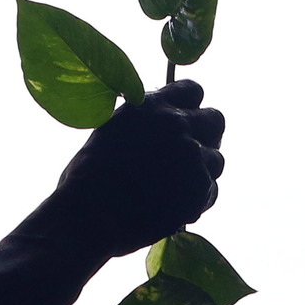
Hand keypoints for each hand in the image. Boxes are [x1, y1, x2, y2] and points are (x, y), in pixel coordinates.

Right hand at [45, 79, 226, 255]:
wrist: (90, 213)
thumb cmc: (87, 179)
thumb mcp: (111, 134)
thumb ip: (142, 127)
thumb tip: (155, 135)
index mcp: (151, 105)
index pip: (193, 91)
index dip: (191, 108)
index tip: (185, 123)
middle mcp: (176, 124)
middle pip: (216, 120)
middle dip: (207, 136)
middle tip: (192, 156)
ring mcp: (192, 156)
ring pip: (217, 160)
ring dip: (202, 172)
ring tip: (178, 189)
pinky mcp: (200, 188)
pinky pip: (211, 192)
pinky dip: (197, 200)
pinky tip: (177, 208)